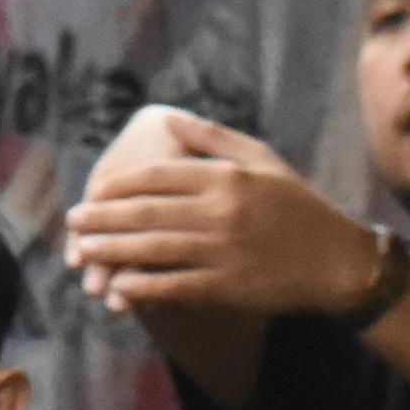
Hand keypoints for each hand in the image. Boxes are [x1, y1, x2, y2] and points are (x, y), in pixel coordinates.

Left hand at [65, 109, 384, 318]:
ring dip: (112, 251)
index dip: (119, 183)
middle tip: (73, 221)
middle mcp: (221, 211)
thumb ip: (214, 139)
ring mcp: (223, 251)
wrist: (336, 261)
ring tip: (84, 251)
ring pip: (153, 249)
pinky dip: (143, 288)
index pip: (158, 175)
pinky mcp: (227, 287)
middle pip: (146, 212)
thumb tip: (169, 120)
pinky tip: (118, 289)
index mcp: (225, 176)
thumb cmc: (297, 205)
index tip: (94, 189)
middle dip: (103, 217)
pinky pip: (174, 286)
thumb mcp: (262, 159)